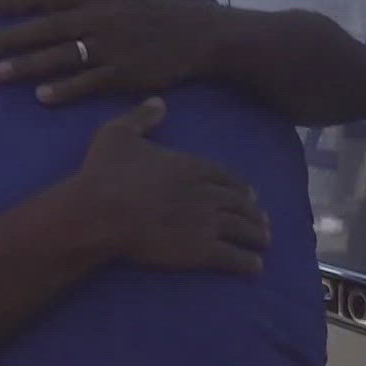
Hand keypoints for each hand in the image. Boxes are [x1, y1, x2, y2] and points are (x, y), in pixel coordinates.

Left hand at [0, 0, 210, 104]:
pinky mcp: (124, 74)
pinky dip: (65, 89)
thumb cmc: (149, 4)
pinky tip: (42, 96)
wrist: (195, 33)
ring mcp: (110, 47)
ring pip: (62, 56)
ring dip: (28, 65)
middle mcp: (97, 18)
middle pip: (45, 27)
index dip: (8, 0)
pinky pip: (89, 82)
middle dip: (9, 36)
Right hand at [69, 98, 269, 273]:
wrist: (100, 211)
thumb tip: (159, 100)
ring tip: (265, 241)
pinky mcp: (200, 249)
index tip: (250, 194)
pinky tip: (256, 265)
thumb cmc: (105, 172)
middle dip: (254, 212)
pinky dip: (247, 261)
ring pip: (241, 228)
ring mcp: (206, 221)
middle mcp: (205, 192)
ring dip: (256, 235)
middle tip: (263, 221)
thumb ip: (141, 116)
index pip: (226, 176)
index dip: (240, 186)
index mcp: (191, 165)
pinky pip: (232, 256)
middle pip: (239, 202)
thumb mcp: (118, 133)